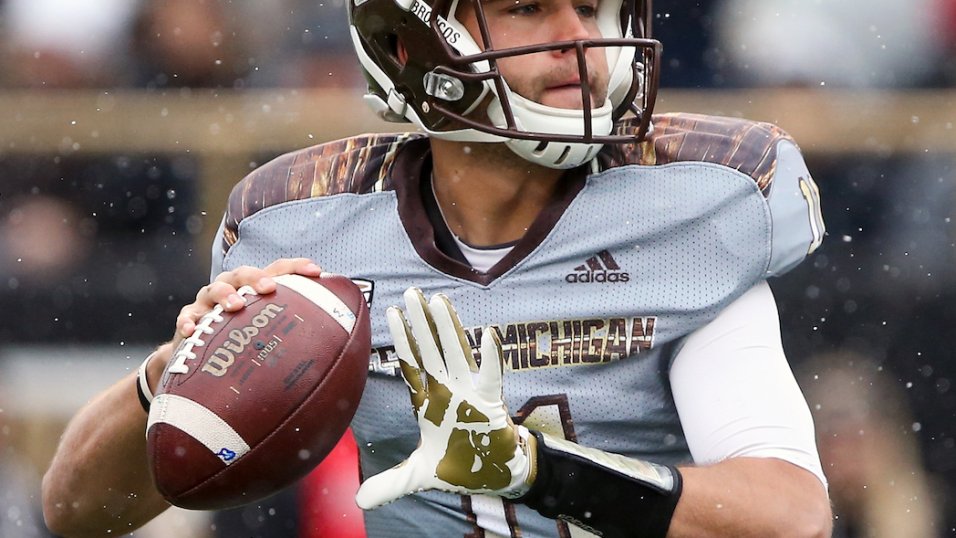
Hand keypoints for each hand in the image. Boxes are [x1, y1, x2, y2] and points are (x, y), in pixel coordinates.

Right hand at [145, 259, 323, 387]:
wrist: (201, 354)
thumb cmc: (243, 339)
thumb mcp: (268, 334)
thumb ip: (296, 336)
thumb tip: (341, 355)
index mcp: (255, 288)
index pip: (278, 270)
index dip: (296, 267)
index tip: (317, 271)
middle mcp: (232, 289)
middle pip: (243, 273)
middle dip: (257, 278)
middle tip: (270, 288)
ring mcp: (207, 303)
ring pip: (213, 289)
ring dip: (225, 295)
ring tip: (235, 306)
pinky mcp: (189, 320)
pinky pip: (186, 317)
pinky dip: (188, 321)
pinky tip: (191, 331)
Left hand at [355, 288, 535, 509]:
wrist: (491, 476)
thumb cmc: (457, 465)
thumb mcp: (418, 475)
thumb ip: (390, 483)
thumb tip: (358, 501)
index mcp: (427, 401)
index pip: (411, 364)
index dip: (402, 339)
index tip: (392, 312)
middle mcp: (446, 390)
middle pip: (431, 350)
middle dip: (421, 322)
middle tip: (412, 292)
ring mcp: (469, 392)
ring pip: (456, 353)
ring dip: (449, 328)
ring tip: (440, 300)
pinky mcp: (491, 402)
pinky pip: (492, 375)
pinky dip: (491, 356)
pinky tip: (488, 333)